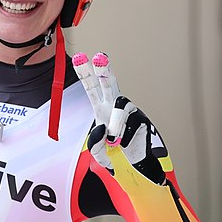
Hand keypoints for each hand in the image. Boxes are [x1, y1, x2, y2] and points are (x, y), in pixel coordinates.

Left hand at [72, 52, 166, 184]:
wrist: (135, 164)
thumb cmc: (114, 152)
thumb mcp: (99, 150)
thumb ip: (95, 144)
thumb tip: (103, 131)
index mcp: (100, 107)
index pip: (91, 87)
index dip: (85, 73)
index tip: (79, 57)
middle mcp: (114, 104)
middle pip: (109, 83)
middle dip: (103, 70)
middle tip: (99, 58)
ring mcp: (129, 110)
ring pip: (120, 106)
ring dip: (115, 124)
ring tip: (113, 140)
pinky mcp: (142, 118)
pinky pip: (131, 123)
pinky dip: (124, 137)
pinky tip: (124, 145)